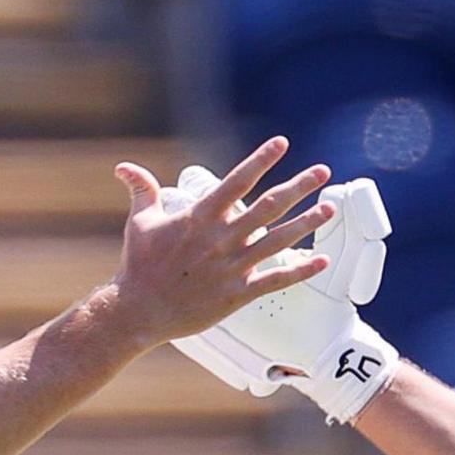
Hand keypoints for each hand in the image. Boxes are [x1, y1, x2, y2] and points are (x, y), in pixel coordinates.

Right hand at [108, 137, 335, 348]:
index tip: (281, 143)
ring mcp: (232, 266)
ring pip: (278, 240)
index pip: (237, 181)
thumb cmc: (138, 265)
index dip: (261, 160)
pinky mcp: (237, 293)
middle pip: (269, 206)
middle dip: (299, 186)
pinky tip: (322, 261)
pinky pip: (276, 280)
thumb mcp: (139, 222)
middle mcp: (221, 238)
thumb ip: (142, 190)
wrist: (139, 311)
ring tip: (330, 208)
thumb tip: (124, 167)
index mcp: (200, 217)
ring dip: (307, 223)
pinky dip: (301, 271)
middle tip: (323, 171)